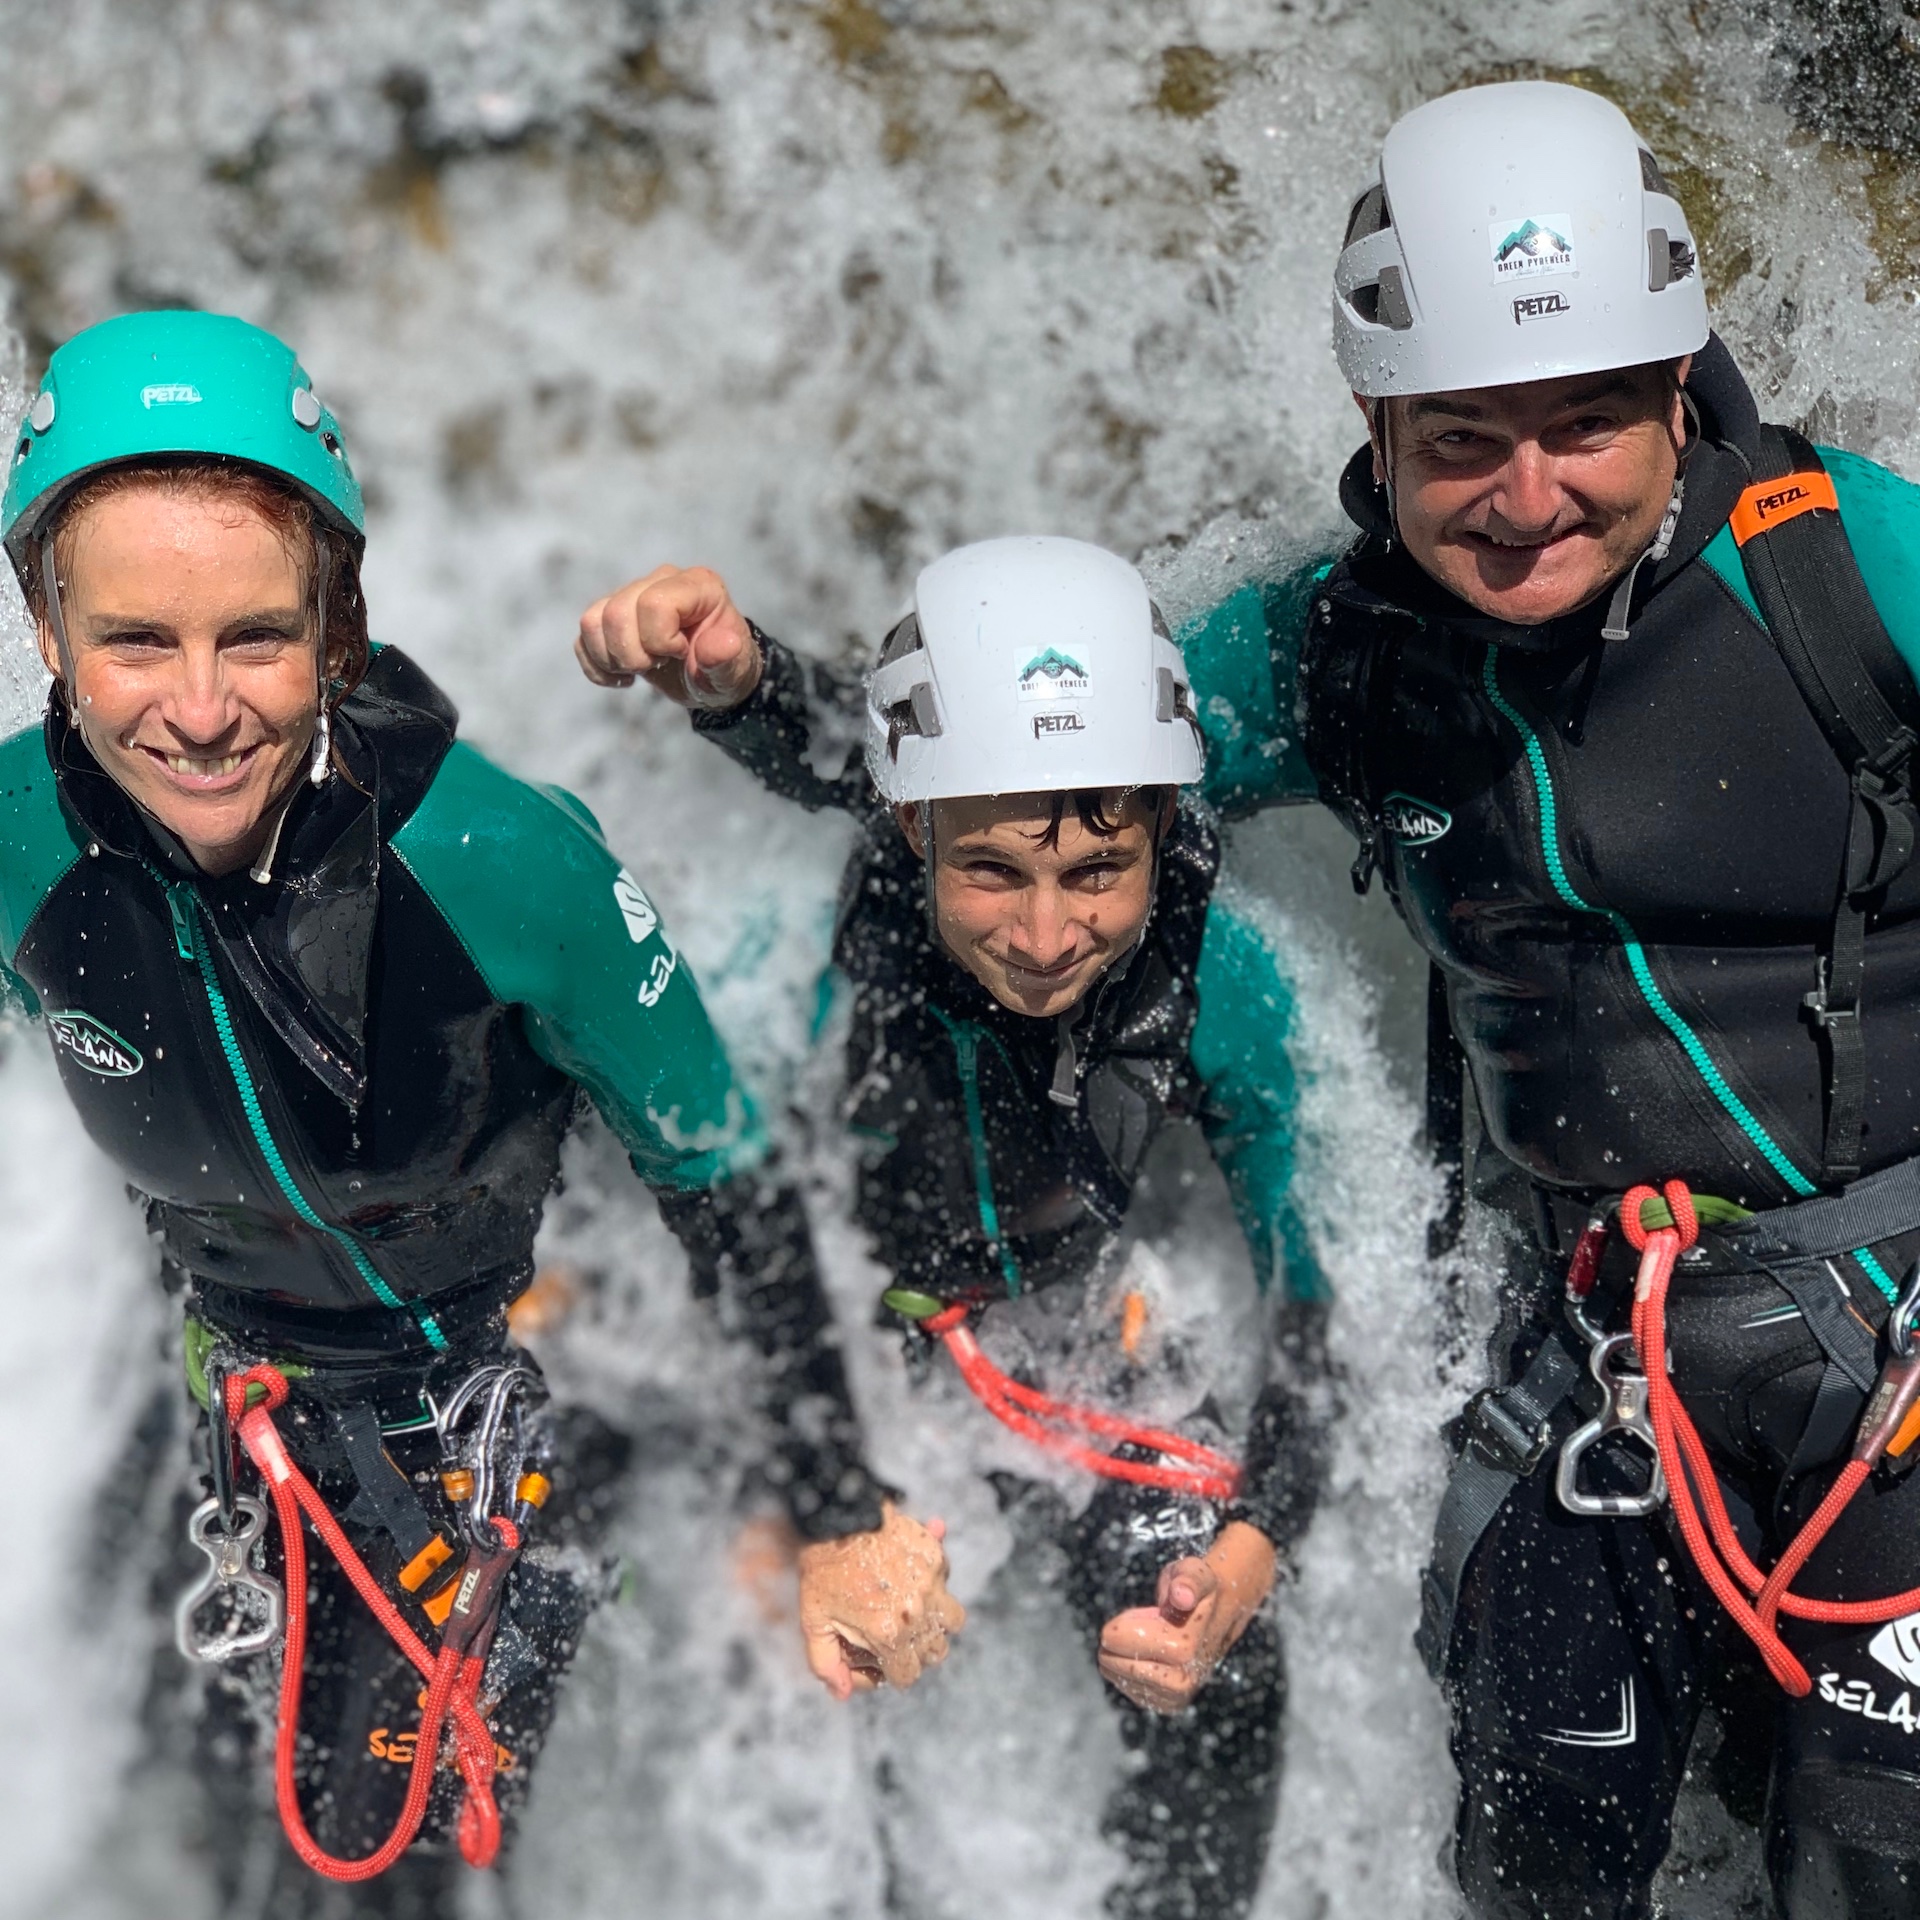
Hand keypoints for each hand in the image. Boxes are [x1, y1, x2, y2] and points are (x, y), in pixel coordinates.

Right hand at [575, 564, 762, 708]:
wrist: (712, 677)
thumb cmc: (727, 669)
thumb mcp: (734, 673)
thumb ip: (727, 659)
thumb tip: (724, 645)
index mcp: (697, 586)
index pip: (654, 604)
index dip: (659, 640)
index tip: (679, 654)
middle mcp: (662, 580)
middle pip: (617, 613)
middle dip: (632, 654)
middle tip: (657, 666)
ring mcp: (633, 593)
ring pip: (592, 620)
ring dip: (611, 658)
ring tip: (639, 669)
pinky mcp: (613, 613)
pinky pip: (585, 634)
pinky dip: (597, 665)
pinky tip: (622, 676)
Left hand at [795, 1501, 967, 1699]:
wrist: (835, 1519)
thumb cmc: (821, 1571)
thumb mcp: (813, 1622)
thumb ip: (825, 1664)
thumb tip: (842, 1694)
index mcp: (888, 1633)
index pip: (907, 1676)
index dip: (891, 1673)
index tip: (881, 1661)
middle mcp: (916, 1612)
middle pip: (934, 1652)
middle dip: (916, 1651)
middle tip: (895, 1637)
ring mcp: (930, 1582)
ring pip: (953, 1621)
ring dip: (937, 1623)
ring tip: (915, 1613)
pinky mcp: (935, 1556)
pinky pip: (947, 1580)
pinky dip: (937, 1584)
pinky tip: (913, 1578)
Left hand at [1096, 1521, 1277, 1714]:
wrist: (1220, 1616)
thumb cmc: (1198, 1590)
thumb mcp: (1194, 1572)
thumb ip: (1188, 1581)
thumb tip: (1182, 1596)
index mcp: (1183, 1648)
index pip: (1115, 1640)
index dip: (1122, 1623)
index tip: (1146, 1614)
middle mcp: (1182, 1679)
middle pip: (1113, 1663)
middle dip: (1119, 1642)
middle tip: (1143, 1627)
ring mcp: (1176, 1696)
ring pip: (1119, 1677)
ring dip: (1124, 1656)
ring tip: (1147, 1641)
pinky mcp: (1170, 1704)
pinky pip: (1130, 1690)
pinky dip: (1129, 1672)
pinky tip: (1145, 1656)